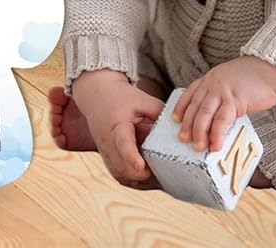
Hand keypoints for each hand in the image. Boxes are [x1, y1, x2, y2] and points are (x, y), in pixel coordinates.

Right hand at [72, 69, 165, 188]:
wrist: (95, 95)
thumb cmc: (120, 97)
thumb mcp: (141, 100)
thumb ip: (160, 113)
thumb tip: (179, 129)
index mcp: (116, 125)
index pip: (122, 144)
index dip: (131, 157)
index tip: (140, 166)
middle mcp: (108, 143)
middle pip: (124, 168)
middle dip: (145, 174)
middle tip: (164, 170)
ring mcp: (106, 153)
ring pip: (123, 177)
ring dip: (141, 179)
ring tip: (159, 172)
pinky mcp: (108, 160)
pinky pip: (121, 176)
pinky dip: (135, 179)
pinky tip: (149, 174)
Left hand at [172, 56, 275, 151]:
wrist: (267, 69)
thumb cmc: (250, 79)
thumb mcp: (228, 82)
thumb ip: (219, 96)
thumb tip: (215, 117)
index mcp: (208, 80)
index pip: (189, 94)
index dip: (181, 107)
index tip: (174, 119)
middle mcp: (211, 85)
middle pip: (195, 106)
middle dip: (188, 124)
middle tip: (183, 139)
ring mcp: (222, 92)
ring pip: (205, 113)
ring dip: (199, 132)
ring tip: (198, 147)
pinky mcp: (235, 100)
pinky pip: (222, 119)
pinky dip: (217, 133)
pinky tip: (216, 144)